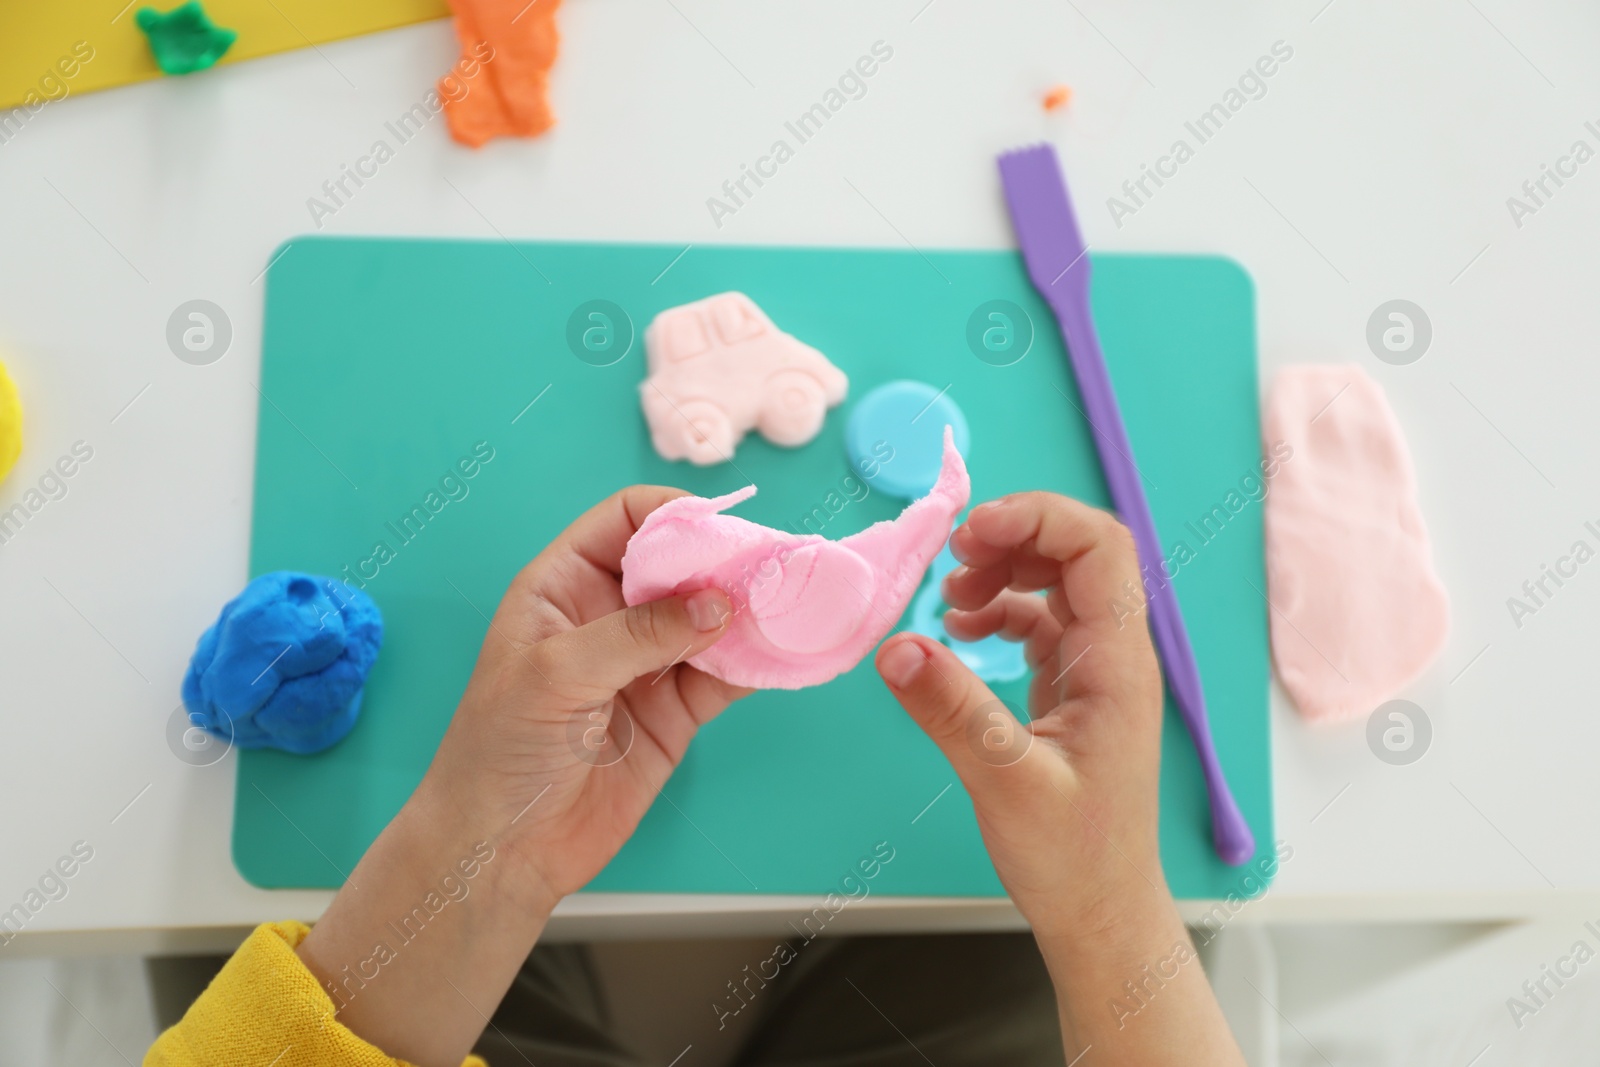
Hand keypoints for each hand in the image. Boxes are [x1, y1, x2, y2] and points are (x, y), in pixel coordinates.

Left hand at [425, 484, 749, 901]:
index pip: (624, 522)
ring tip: (792, 604)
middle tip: (775, 565)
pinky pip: (723, 674)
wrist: (502, 851)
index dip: (672, 515)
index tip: (723, 527)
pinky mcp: (674, 712)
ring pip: (710, 619)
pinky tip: (784, 652)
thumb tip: (716, 602)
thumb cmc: (500, 751)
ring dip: (749, 612)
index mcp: (563, 586)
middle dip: (725, 561)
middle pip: (679, 565)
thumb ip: (637, 634)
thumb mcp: (557, 675)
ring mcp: (645, 664)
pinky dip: (755, 663)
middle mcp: (608, 615)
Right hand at [874, 493, 1244, 1064]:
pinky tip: (960, 631)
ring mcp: (1094, 671)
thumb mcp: (1004, 782)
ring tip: (949, 599)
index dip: (1037, 519)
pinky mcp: (1071, 690)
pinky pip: (1040, 622)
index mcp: (1116, 664)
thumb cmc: (1073, 858)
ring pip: (1057, 582)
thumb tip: (895, 647)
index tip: (970, 535)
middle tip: (952, 559)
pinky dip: (998, 611)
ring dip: (1003, 572)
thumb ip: (952, 710)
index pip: (1098, 547)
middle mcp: (1113, 656)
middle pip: (1077, 552)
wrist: (1101, 913)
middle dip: (1013, 537)